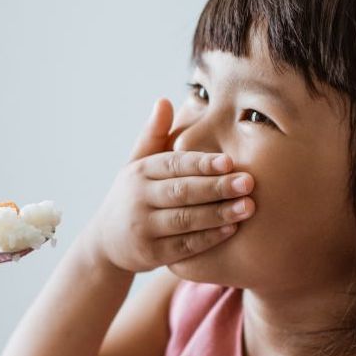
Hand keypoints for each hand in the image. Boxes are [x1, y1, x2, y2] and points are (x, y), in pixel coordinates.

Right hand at [83, 98, 255, 273]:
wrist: (106, 242)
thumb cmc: (133, 195)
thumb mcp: (136, 164)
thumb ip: (154, 135)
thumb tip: (164, 101)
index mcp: (139, 172)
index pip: (173, 164)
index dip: (202, 163)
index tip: (230, 161)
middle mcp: (138, 199)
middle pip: (181, 192)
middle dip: (216, 187)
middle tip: (249, 182)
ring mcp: (143, 228)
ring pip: (185, 220)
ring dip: (218, 213)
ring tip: (248, 206)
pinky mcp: (151, 254)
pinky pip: (184, 246)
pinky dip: (209, 238)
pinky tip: (232, 229)